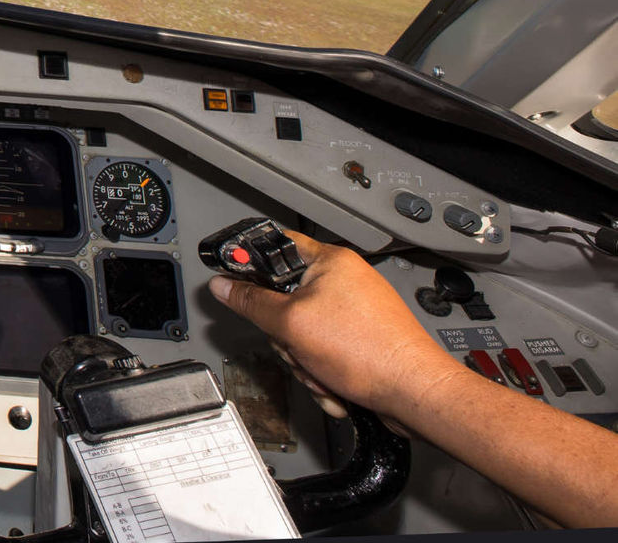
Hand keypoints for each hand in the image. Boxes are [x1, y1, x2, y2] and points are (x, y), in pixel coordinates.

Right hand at [209, 229, 456, 426]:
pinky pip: (322, 349)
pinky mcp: (360, 337)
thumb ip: (251, 302)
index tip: (234, 279)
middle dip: (286, 335)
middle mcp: (344, 281)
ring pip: (301, 331)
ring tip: (322, 370)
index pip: (275, 246)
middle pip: (284, 300)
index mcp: (330, 262)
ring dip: (304, 359)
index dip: (250, 264)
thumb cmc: (372, 352)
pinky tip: (333, 382)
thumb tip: (225, 286)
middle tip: (296, 345)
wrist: (415, 394)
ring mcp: (353, 311)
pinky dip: (322, 370)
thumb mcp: (292, 324)